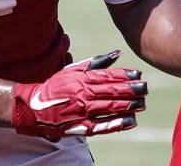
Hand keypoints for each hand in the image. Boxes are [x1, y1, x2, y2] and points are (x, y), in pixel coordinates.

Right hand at [11, 50, 146, 140]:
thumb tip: (117, 54)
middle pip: (111, 92)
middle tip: (145, 88)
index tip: (139, 74)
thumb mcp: (73, 70)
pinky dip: (116, 124)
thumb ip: (96, 62)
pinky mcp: (81, 126)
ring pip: (109, 108)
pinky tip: (130, 121)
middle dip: (130, 90)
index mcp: (81, 79)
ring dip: (127, 106)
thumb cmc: (57, 86)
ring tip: (142, 104)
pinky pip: (102, 126)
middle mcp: (83, 95)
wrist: (35, 108)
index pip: (107, 76)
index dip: (124, 75)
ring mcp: (82, 111)